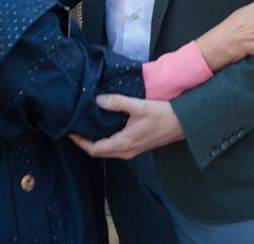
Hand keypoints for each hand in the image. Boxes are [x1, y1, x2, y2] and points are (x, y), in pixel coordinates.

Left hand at [69, 95, 183, 159]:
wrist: (184, 124)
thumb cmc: (162, 115)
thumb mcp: (139, 106)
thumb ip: (117, 103)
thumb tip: (97, 100)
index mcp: (123, 143)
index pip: (95, 149)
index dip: (80, 142)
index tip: (69, 132)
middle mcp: (126, 151)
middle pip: (99, 152)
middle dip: (85, 142)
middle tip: (75, 128)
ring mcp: (132, 150)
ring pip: (108, 150)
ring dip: (96, 141)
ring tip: (87, 126)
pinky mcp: (137, 146)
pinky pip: (116, 147)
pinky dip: (106, 139)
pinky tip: (105, 126)